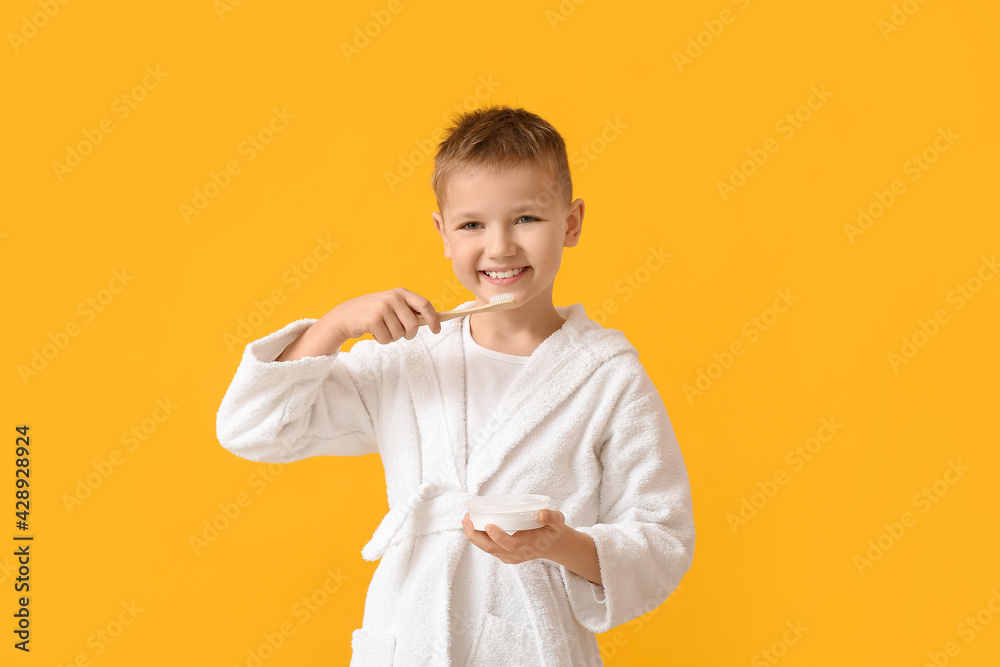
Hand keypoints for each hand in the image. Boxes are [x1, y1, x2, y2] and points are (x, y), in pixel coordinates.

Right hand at [321, 287, 441, 343]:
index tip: (437, 330)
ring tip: (381, 329)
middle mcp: (393, 297)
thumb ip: (409, 310)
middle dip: (408, 335)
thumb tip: (432, 320)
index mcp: (401, 293)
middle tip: (400, 334)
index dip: (434, 319)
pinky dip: (381, 340)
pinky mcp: (373, 319)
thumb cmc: (373, 313)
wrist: (345, 316)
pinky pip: (386, 339)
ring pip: (399, 334)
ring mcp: (382, 307)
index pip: (424, 305)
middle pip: (413, 325)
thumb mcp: (392, 305)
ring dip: (392, 337)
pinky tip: (373, 331)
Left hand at [461, 509, 569, 564]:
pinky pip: (488, 547)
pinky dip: (478, 537)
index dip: (498, 536)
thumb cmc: (552, 531)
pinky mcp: (504, 554)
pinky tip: (472, 524)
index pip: (510, 545)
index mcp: (527, 545)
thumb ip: (552, 518)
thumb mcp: (558, 522)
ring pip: (487, 549)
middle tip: (467, 519)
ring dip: (474, 535)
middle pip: (491, 549)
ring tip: (466, 519)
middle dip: (476, 536)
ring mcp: (509, 556)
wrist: (552, 545)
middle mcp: (516, 553)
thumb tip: (542, 514)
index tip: (489, 525)